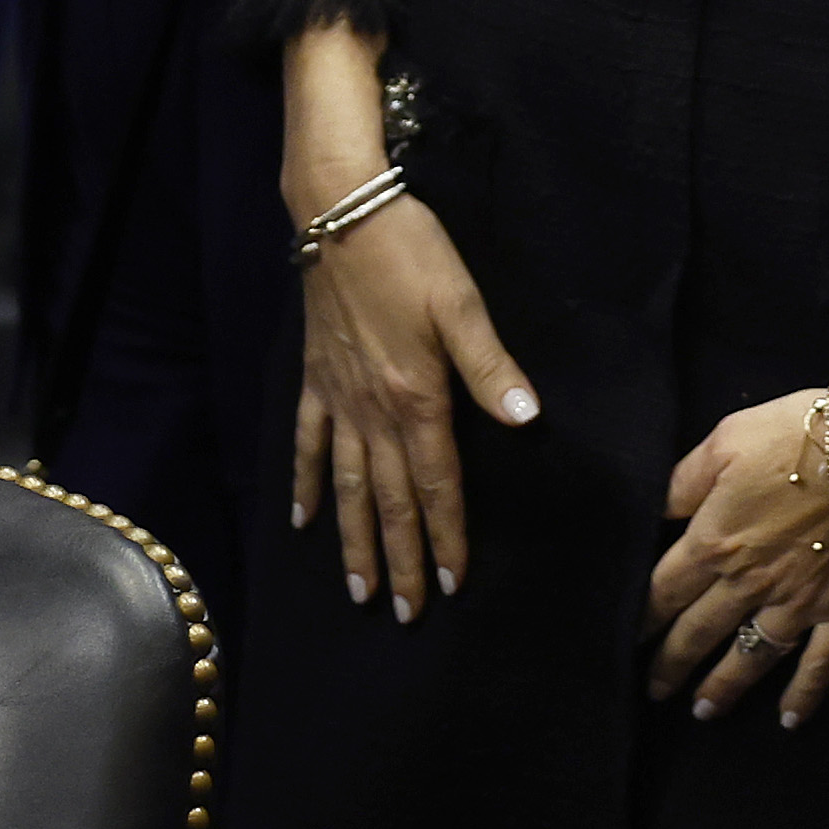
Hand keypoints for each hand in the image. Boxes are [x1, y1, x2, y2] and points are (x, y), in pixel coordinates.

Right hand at [290, 191, 541, 622]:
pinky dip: (307, 484)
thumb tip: (525, 418)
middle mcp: (374, 411)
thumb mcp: (461, 302)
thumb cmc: (410, 253)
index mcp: (417, 397)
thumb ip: (489, 365)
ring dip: (354, 540)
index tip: (451, 586)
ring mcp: (339, 399)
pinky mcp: (315, 380)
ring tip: (357, 590)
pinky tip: (303, 520)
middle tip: (404, 615)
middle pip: (390, 500)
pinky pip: (308, 444)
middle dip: (399, 560)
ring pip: (349, 486)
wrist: (340, 213)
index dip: (446, 536)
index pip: (436, 484)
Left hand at [645, 288, 828, 730]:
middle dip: (671, 664)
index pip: (664, 591)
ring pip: (751, 657)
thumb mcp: (723, 441)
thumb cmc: (796, 434)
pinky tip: (789, 721)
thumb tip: (652, 512)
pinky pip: (820, 665)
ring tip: (702, 712)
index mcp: (714, 541)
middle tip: (652, 690)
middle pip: (699, 631)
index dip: (642, 618)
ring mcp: (799, 603)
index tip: (626, 640)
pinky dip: (805, 696)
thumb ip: (682, 484)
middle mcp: (749, 583)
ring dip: (723, 687)